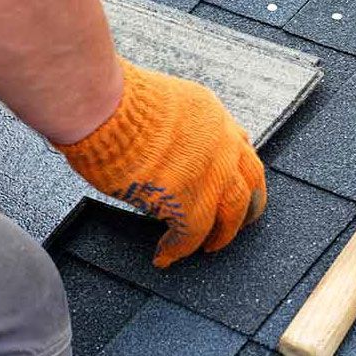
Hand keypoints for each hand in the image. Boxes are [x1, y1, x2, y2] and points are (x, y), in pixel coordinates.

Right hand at [56, 58, 265, 267]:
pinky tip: (165, 255)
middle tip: (239, 225)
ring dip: (221, 234)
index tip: (237, 185)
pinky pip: (192, 234)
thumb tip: (163, 145)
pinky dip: (178, 249)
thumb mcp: (162, 101)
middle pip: (251, 182)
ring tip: (208, 248)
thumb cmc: (114, 100)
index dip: (238, 171)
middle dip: (247, 207)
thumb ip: (176, 125)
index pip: (241, 147)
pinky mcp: (188, 199)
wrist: (103, 106)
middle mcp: (222, 142)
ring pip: (232, 213)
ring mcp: (211, 172)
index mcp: (213, 115)